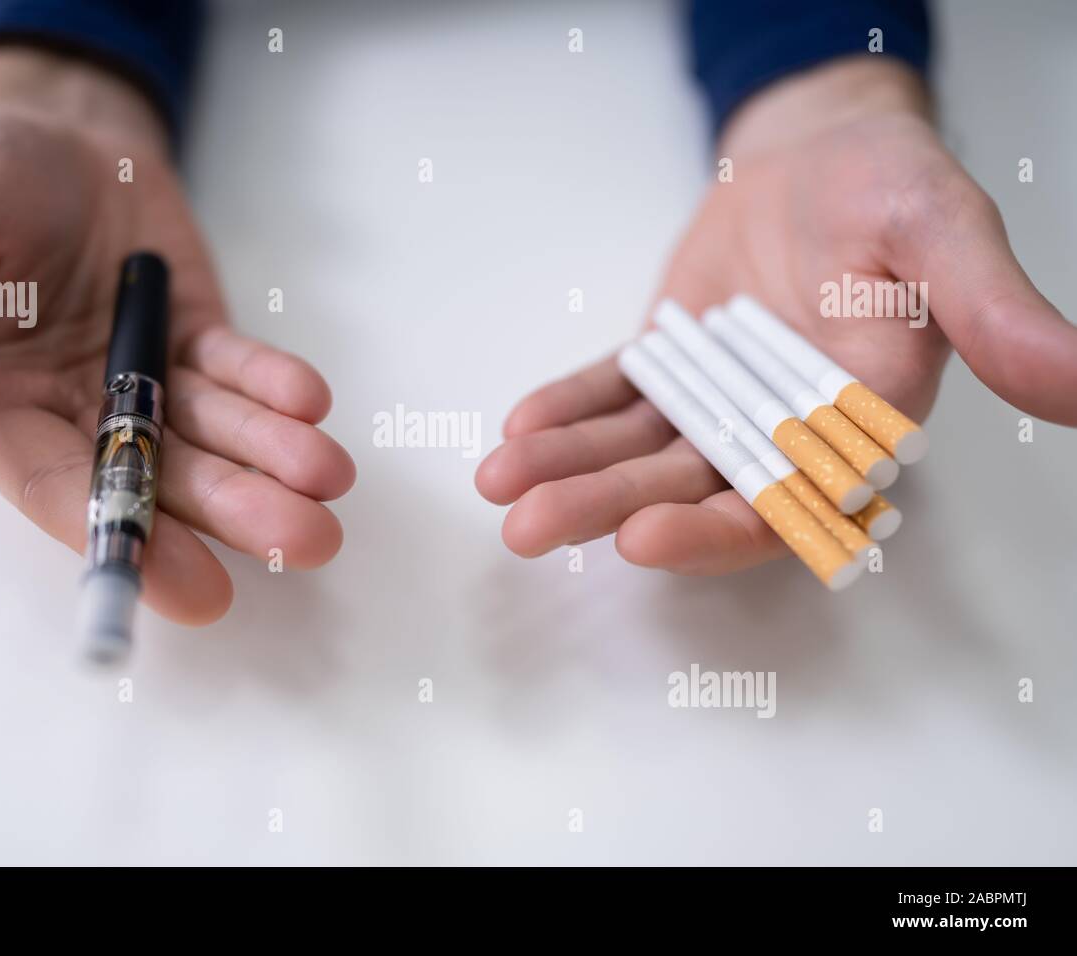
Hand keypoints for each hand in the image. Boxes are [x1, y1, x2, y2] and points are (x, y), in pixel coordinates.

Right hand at [0, 49, 354, 624]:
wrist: (55, 127)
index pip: (62, 489)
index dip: (127, 541)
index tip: (196, 591)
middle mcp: (78, 414)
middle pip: (160, 477)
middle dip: (232, 511)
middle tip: (303, 539)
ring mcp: (147, 380)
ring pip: (213, 435)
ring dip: (273, 459)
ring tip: (328, 478)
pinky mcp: (197, 342)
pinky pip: (238, 372)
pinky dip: (274, 388)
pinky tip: (309, 401)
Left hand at [477, 57, 1076, 574]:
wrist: (821, 153)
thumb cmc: (889, 187)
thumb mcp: (943, 232)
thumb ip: (992, 311)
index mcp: (856, 420)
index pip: (788, 501)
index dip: (718, 527)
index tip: (641, 536)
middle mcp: (784, 428)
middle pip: (693, 488)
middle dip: (609, 509)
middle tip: (530, 529)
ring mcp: (722, 402)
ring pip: (642, 453)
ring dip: (572, 472)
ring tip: (500, 485)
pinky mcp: (676, 369)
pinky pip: (617, 400)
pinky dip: (569, 415)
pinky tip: (518, 432)